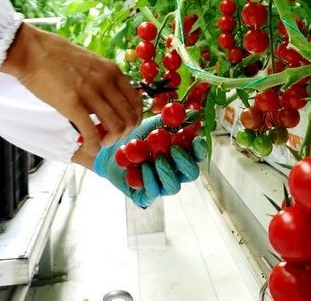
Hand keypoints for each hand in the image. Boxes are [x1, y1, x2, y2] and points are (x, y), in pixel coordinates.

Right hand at [0, 24, 142, 153]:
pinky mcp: (72, 104)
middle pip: (129, 117)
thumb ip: (103, 79)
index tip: (124, 127)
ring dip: (110, 141)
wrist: (32, 51)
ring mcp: (90, 92)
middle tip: (111, 138)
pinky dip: (94, 146)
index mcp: (112, 71)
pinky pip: (91, 132)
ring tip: (99, 141)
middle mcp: (106, 81)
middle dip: (123, 134)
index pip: (137, 101)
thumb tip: (110, 100)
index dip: (134, 119)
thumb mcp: (90, 63)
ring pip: (116, 127)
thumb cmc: (57, 57)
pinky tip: (88, 147)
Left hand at [92, 115, 206, 206]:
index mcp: (181, 155)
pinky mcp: (146, 195)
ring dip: (167, 172)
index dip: (200, 149)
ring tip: (156, 159)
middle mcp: (175, 172)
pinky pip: (153, 192)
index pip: (198, 155)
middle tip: (173, 149)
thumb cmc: (135, 137)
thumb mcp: (153, 125)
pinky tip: (143, 167)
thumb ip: (171, 120)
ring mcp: (161, 185)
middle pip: (190, 173)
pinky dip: (149, 179)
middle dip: (185, 162)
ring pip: (174, 186)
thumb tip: (192, 114)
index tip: (195, 139)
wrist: (110, 150)